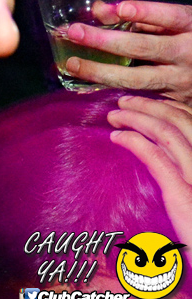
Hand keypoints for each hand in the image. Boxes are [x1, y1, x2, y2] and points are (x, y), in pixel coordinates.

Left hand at [64, 1, 191, 103]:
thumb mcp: (177, 23)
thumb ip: (142, 15)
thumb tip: (99, 9)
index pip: (170, 17)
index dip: (146, 12)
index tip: (121, 9)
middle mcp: (188, 55)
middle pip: (144, 48)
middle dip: (105, 40)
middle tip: (74, 32)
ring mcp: (182, 82)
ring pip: (136, 79)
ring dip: (100, 72)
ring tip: (73, 64)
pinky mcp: (175, 103)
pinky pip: (138, 98)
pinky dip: (111, 91)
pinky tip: (88, 86)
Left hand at [108, 95, 191, 264]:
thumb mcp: (191, 196)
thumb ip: (182, 174)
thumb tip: (164, 158)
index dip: (171, 108)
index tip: (150, 104)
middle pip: (181, 120)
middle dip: (150, 106)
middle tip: (124, 103)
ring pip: (168, 132)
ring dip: (137, 117)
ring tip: (115, 116)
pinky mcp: (184, 196)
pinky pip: (156, 157)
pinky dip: (134, 141)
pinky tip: (117, 138)